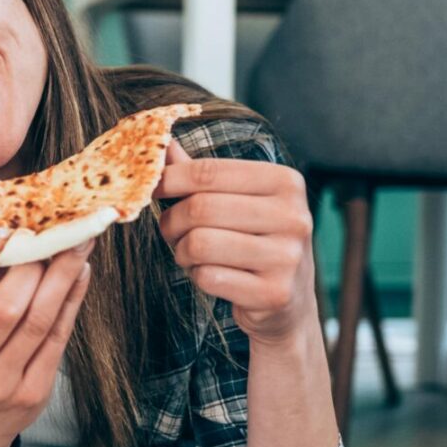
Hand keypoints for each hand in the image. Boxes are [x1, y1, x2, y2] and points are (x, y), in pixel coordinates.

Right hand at [0, 228, 93, 446]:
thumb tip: (10, 235)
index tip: (1, 229)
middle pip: (3, 307)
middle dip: (32, 264)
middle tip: (51, 233)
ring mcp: (0, 384)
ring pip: (38, 321)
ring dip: (62, 275)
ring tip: (78, 241)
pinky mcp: (32, 393)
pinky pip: (57, 338)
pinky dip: (72, 300)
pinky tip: (80, 273)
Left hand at [155, 139, 315, 346]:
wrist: (288, 302)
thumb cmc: (254, 242)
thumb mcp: (238, 201)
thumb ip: (203, 175)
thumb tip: (162, 144)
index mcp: (286, 182)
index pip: (208, 171)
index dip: (169, 180)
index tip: (152, 189)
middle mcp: (293, 216)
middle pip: (200, 208)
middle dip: (172, 221)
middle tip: (170, 231)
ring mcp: (287, 257)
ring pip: (200, 244)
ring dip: (182, 252)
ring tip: (190, 254)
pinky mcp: (274, 293)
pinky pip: (209, 277)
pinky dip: (198, 277)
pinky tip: (211, 275)